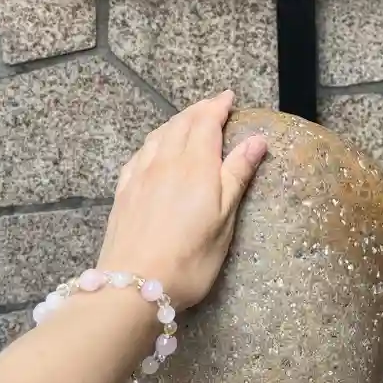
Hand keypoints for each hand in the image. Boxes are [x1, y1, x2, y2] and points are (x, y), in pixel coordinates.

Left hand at [97, 90, 266, 310]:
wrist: (133, 286)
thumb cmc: (190, 256)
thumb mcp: (224, 217)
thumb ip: (237, 174)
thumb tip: (257, 139)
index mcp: (195, 164)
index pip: (206, 122)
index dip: (218, 106)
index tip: (229, 96)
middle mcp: (166, 161)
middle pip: (182, 123)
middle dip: (199, 109)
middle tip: (213, 104)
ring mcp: (141, 174)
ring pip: (159, 134)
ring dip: (177, 120)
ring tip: (188, 119)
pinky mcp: (124, 190)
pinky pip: (141, 151)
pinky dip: (155, 139)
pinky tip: (155, 146)